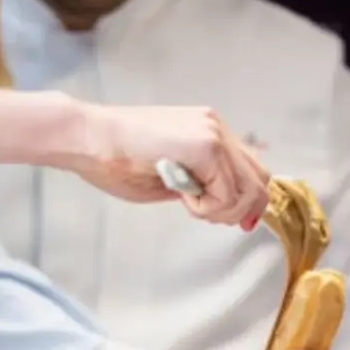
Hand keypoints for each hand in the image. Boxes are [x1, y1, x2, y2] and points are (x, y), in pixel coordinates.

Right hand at [73, 105, 268, 228]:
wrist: (88, 138)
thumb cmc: (113, 160)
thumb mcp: (166, 177)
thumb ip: (196, 184)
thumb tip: (217, 205)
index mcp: (208, 130)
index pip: (252, 169)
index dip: (249, 201)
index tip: (235, 222)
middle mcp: (217, 127)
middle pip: (260, 179)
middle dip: (239, 210)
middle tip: (205, 216)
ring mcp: (214, 133)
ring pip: (248, 189)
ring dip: (220, 210)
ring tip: (187, 205)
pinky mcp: (206, 146)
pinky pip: (226, 193)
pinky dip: (207, 206)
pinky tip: (181, 198)